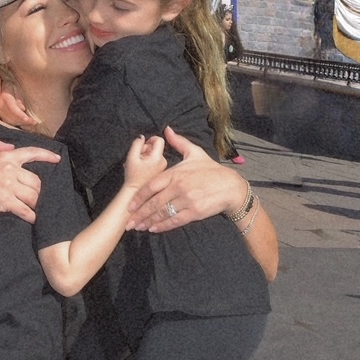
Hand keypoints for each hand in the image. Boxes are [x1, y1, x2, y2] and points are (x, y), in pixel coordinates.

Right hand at [0, 138, 59, 223]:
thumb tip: (11, 147)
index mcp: (6, 158)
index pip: (31, 153)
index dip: (47, 155)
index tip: (57, 159)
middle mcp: (10, 170)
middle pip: (36, 181)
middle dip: (36, 191)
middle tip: (32, 197)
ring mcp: (8, 186)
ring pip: (33, 195)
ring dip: (34, 203)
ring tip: (31, 207)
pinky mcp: (5, 201)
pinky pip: (25, 209)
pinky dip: (30, 215)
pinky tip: (31, 218)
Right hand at [123, 134, 165, 187]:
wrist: (135, 193)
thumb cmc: (133, 177)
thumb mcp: (131, 157)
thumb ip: (137, 143)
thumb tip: (142, 137)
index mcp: (158, 158)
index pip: (159, 140)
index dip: (150, 139)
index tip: (142, 145)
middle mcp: (163, 162)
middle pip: (156, 147)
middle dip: (146, 149)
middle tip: (138, 157)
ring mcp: (163, 168)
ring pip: (155, 154)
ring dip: (146, 156)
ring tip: (138, 164)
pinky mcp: (161, 172)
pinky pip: (155, 161)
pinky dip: (148, 162)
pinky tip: (141, 168)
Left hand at [126, 126, 243, 230]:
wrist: (231, 186)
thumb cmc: (211, 169)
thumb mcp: (195, 153)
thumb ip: (179, 142)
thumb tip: (166, 130)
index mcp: (176, 174)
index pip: (152, 186)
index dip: (139, 197)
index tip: (130, 205)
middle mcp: (179, 187)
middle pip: (154, 203)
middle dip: (140, 214)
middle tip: (129, 222)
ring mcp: (186, 201)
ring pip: (162, 213)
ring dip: (149, 221)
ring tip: (138, 227)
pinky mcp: (194, 212)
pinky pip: (175, 220)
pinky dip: (163, 226)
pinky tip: (154, 229)